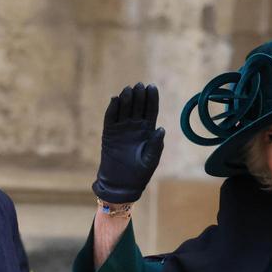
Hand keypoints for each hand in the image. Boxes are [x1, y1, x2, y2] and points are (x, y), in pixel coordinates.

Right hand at [92, 82, 165, 202]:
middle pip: (138, 106)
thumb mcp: (151, 160)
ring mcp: (122, 129)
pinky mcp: (109, 134)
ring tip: (128, 90)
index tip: (152, 87)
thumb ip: (156, 145)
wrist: (122, 185)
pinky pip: (110, 118)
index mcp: (148, 131)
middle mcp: (135, 127)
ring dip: (126, 99)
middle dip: (139, 95)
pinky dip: (112, 109)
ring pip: (124, 109)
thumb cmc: (139, 174)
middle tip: (139, 86)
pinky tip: (115, 99)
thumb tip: (161, 129)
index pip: (151, 110)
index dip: (152, 98)